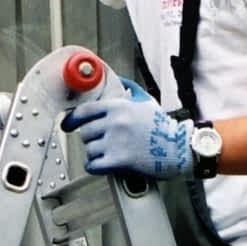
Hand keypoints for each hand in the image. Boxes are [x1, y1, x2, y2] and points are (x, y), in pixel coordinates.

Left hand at [61, 78, 193, 178]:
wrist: (179, 148)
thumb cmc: (162, 126)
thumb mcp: (146, 100)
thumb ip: (129, 88)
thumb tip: (118, 79)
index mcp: (118, 107)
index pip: (84, 111)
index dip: (72, 119)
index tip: (67, 125)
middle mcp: (114, 123)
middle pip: (85, 132)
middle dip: (91, 138)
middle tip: (100, 142)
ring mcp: (116, 142)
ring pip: (89, 150)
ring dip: (94, 153)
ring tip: (106, 153)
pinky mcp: (120, 162)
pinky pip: (93, 165)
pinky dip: (94, 166)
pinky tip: (100, 165)